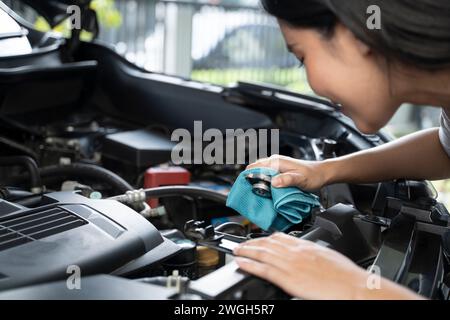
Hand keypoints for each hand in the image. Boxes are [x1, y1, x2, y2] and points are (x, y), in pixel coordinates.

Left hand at [233, 233, 422, 299]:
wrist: (353, 286)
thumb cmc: (345, 274)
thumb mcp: (327, 256)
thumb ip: (312, 254)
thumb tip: (307, 255)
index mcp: (306, 246)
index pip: (280, 238)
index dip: (266, 238)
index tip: (258, 239)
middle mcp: (295, 252)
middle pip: (268, 243)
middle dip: (252, 242)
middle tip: (241, 243)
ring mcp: (290, 264)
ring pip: (262, 253)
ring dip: (246, 250)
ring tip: (236, 250)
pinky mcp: (288, 278)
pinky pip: (264, 269)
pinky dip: (250, 264)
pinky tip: (241, 262)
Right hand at [247, 155, 331, 190]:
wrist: (321, 173)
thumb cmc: (312, 175)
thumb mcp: (300, 179)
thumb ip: (287, 180)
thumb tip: (274, 182)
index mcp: (277, 162)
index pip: (256, 166)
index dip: (248, 175)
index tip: (245, 185)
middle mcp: (275, 161)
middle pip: (255, 168)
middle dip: (250, 178)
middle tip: (248, 191)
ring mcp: (276, 165)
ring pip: (260, 171)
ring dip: (256, 180)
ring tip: (255, 191)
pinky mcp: (279, 170)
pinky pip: (266, 174)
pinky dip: (263, 181)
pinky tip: (264, 189)